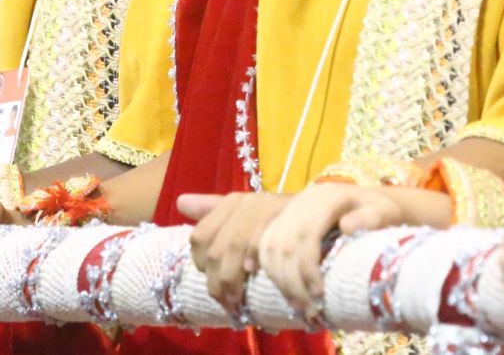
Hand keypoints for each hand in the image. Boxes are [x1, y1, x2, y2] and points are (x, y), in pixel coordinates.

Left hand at [179, 190, 289, 312]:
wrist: (322, 208)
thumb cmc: (279, 217)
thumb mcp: (245, 212)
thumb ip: (213, 210)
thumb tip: (181, 202)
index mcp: (232, 201)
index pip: (199, 237)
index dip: (202, 265)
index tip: (214, 282)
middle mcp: (246, 201)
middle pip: (217, 249)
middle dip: (218, 283)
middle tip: (227, 302)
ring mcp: (266, 207)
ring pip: (234, 248)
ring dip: (234, 281)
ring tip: (238, 300)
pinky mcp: (286, 218)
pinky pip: (261, 243)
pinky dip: (254, 262)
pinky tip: (255, 276)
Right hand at [257, 184, 449, 317]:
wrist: (372, 202)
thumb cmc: (383, 212)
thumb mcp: (386, 211)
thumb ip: (373, 216)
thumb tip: (346, 227)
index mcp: (327, 197)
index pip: (306, 235)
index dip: (307, 268)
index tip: (319, 295)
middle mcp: (303, 201)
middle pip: (285, 245)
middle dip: (292, 282)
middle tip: (309, 311)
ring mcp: (290, 209)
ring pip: (270, 246)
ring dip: (278, 279)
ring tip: (297, 306)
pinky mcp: (282, 218)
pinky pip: (263, 241)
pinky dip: (259, 261)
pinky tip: (262, 279)